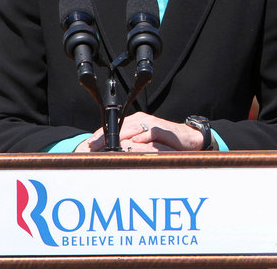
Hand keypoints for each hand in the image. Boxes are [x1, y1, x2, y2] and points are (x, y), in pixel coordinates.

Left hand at [85, 112, 204, 151]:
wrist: (189, 138)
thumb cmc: (165, 142)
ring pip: (133, 129)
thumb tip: (108, 156)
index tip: (88, 146)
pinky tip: (134, 143)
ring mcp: (153, 124)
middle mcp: (142, 121)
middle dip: (105, 137)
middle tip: (93, 147)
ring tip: (109, 147)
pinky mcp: (164, 129)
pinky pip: (152, 132)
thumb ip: (129, 147)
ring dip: (120, 138)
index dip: (100, 136)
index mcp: (134, 122)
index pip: (113, 128)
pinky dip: (143, 138)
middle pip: (120, 127)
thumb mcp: (144, 144)